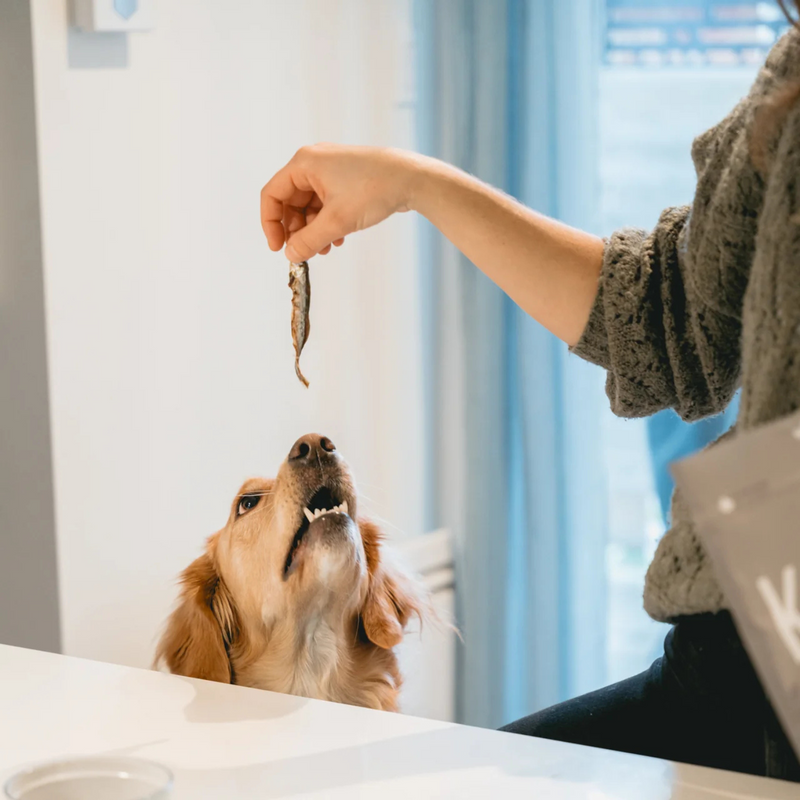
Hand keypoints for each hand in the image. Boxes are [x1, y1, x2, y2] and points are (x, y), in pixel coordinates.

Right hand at [260, 144, 419, 261]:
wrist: (412, 179)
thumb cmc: (374, 190)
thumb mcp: (336, 221)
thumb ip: (308, 241)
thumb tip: (291, 255)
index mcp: (304, 163)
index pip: (272, 195)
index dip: (270, 224)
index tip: (278, 248)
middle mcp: (314, 163)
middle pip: (290, 202)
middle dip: (297, 230)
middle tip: (305, 252)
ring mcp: (331, 171)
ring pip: (309, 206)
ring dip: (313, 230)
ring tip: (325, 249)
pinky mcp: (345, 180)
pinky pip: (326, 204)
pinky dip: (327, 223)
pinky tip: (338, 239)